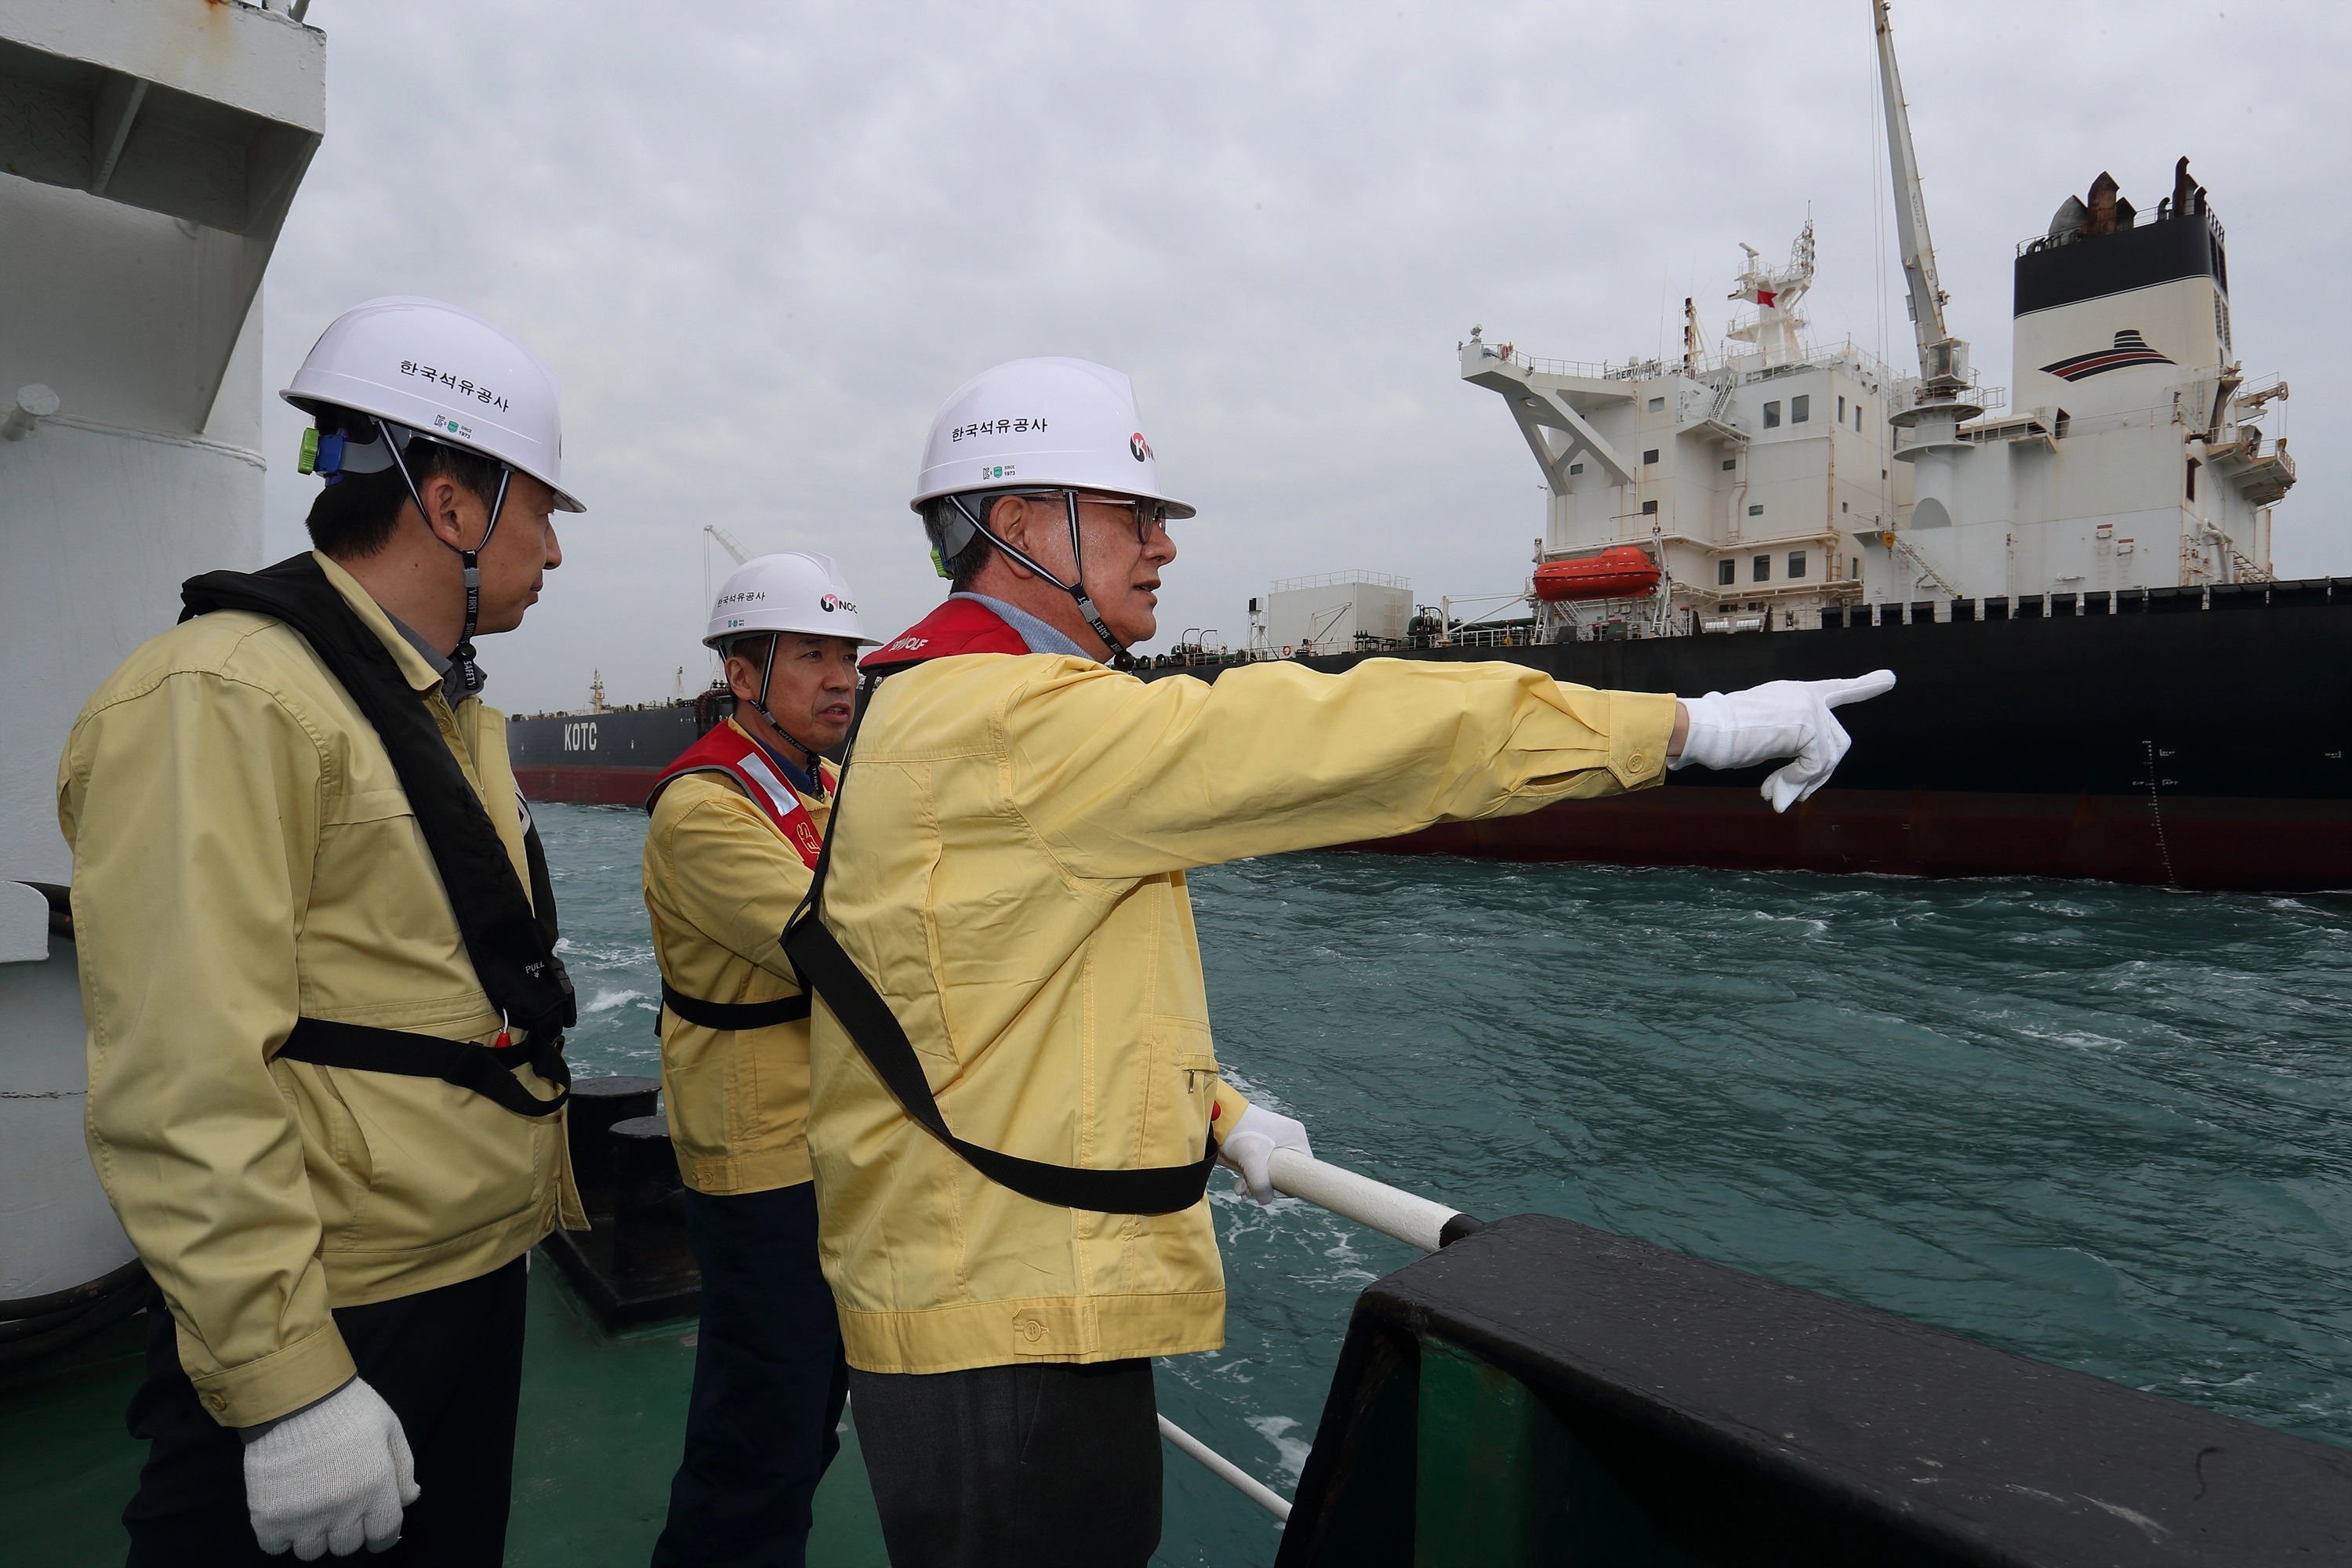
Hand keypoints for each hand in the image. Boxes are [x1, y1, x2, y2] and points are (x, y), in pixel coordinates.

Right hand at [244, 1378, 417, 1558]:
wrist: (291, 1394)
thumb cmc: (346, 1406)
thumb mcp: (389, 1427)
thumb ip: (403, 1467)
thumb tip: (410, 1499)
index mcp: (376, 1486)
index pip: (384, 1536)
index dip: (380, 1534)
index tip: (372, 1525)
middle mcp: (342, 1508)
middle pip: (347, 1546)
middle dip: (347, 1530)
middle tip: (338, 1504)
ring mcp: (304, 1515)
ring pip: (312, 1551)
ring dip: (314, 1534)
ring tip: (311, 1505)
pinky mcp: (269, 1517)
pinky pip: (276, 1547)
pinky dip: (282, 1536)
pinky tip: (288, 1511)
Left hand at [1218, 1104, 1311, 1204]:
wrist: (1218, 1116)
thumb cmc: (1239, 1130)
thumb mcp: (1252, 1159)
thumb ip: (1261, 1184)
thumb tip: (1265, 1200)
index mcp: (1297, 1137)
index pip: (1303, 1172)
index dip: (1288, 1186)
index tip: (1271, 1190)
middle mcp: (1289, 1140)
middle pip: (1285, 1175)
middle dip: (1266, 1186)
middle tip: (1250, 1190)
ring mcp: (1275, 1143)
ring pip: (1271, 1174)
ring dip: (1256, 1184)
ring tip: (1241, 1187)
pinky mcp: (1261, 1147)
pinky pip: (1262, 1169)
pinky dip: (1251, 1178)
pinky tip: (1240, 1183)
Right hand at [1671, 670, 1895, 811]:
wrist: (1707, 730)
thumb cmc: (1721, 737)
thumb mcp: (1763, 741)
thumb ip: (1788, 755)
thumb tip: (1794, 798)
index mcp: (1793, 694)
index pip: (1836, 689)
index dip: (1864, 686)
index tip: (1889, 679)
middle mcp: (1805, 695)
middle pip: (1837, 742)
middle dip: (1820, 775)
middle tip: (1795, 797)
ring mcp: (1809, 707)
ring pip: (1829, 757)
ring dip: (1805, 784)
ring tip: (1777, 796)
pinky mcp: (1808, 723)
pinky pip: (1816, 765)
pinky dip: (1798, 782)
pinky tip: (1774, 788)